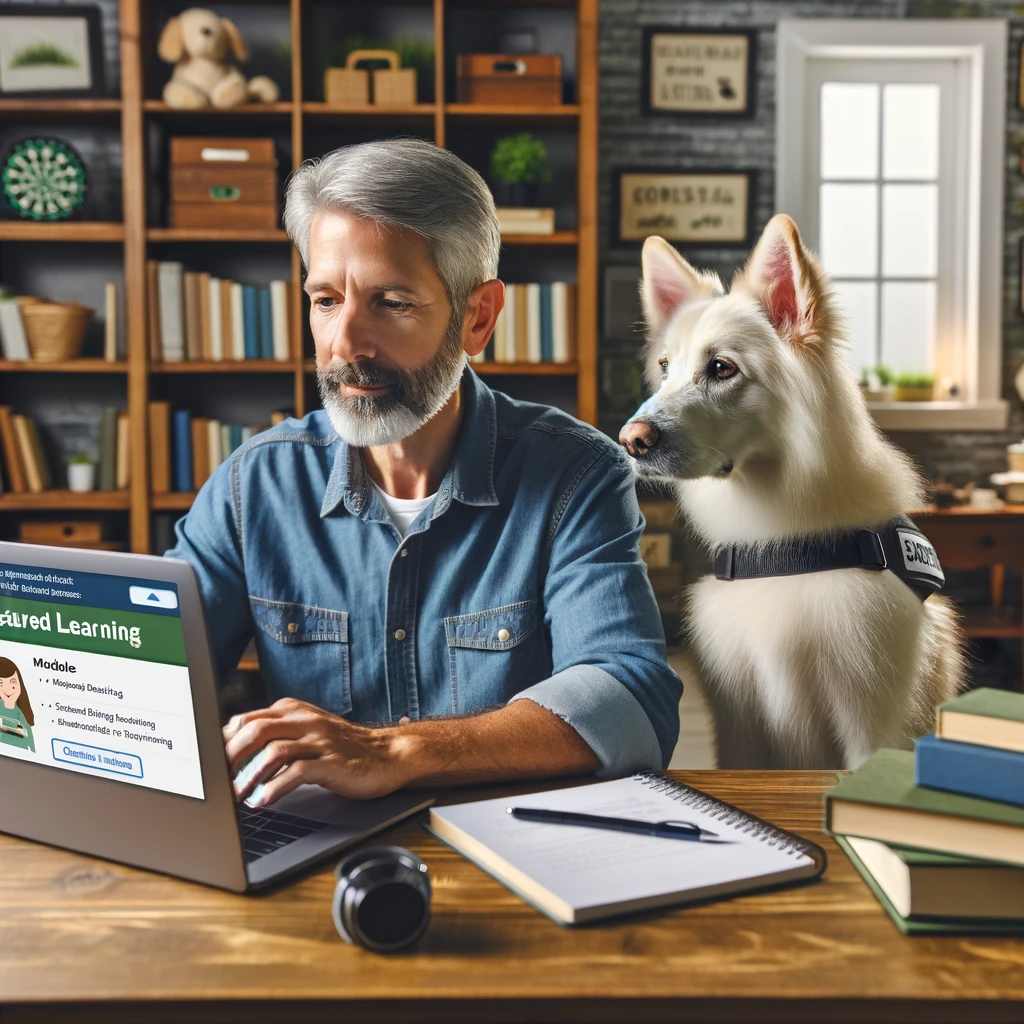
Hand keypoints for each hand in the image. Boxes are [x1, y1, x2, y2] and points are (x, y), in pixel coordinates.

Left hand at [223, 697, 408, 806]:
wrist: (386, 755)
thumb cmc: (343, 747)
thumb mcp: (308, 731)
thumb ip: (277, 732)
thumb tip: (235, 744)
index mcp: (294, 711)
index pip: (248, 719)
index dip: (224, 742)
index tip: (210, 764)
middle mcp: (305, 721)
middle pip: (255, 730)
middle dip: (230, 757)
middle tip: (217, 781)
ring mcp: (319, 740)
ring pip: (273, 751)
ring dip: (249, 776)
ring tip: (236, 797)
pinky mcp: (332, 763)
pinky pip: (297, 772)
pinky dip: (275, 788)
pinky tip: (264, 801)